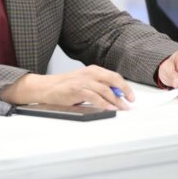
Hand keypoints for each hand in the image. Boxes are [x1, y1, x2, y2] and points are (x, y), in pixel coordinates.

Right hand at [0, 65, 134, 109]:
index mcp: (93, 70)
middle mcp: (89, 73)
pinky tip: (109, 108)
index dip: (125, 86)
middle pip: (113, 80)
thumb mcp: (84, 82)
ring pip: (105, 90)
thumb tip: (116, 96)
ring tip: (122, 108)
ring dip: (116, 101)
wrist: (46, 87)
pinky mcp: (77, 89)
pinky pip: (94, 97)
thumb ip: (99, 87)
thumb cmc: (65, 86)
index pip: (114, 76)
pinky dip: (104, 103)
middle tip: (131, 102)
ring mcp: (83, 81)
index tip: (131, 96)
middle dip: (125, 91)